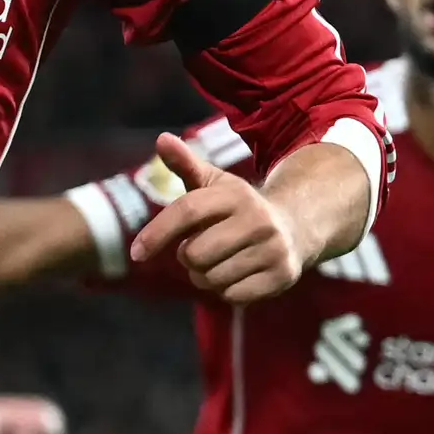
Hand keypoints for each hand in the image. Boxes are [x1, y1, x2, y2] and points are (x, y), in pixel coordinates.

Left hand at [128, 130, 308, 303]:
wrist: (297, 225)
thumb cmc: (240, 207)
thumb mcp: (214, 184)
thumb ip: (185, 163)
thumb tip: (161, 138)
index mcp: (235, 193)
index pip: (187, 211)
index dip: (157, 232)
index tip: (136, 253)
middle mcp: (258, 219)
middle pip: (195, 253)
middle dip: (188, 257)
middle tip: (201, 248)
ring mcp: (272, 248)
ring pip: (212, 278)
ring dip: (206, 276)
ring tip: (221, 261)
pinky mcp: (281, 275)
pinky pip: (232, 295)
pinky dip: (227, 290)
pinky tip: (238, 274)